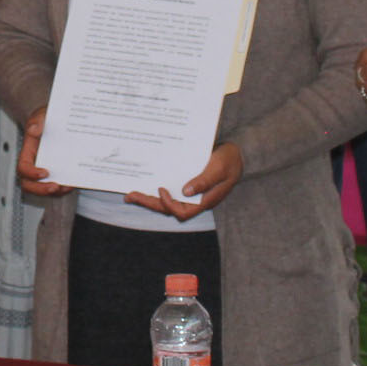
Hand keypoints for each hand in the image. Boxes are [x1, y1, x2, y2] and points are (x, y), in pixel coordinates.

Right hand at [14, 107, 72, 196]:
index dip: (31, 173)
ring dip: (55, 192)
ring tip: (67, 186)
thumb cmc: (49, 118)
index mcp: (29, 151)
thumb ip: (38, 119)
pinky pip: (58, 187)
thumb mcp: (43, 114)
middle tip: (55, 186)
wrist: (63, 119)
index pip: (23, 167)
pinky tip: (73, 183)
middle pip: (29, 184)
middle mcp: (36, 163)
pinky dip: (65, 188)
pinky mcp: (59, 173)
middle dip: (41, 189)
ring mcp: (47, 170)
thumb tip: (34, 129)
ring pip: (44, 188)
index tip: (44, 172)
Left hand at [126, 143, 243, 221]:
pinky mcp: (187, 184)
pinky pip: (170, 191)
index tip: (161, 189)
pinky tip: (146, 183)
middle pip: (169, 208)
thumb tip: (186, 191)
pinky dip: (156, 190)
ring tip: (131, 194)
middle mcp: (195, 200)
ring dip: (150, 199)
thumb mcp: (219, 169)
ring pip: (167, 202)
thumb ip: (204, 181)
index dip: (169, 204)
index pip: (183, 212)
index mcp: (204, 200)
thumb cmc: (229, 161)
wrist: (237, 153)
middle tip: (130, 196)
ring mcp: (191, 193)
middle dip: (149, 203)